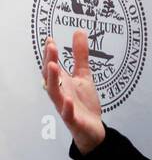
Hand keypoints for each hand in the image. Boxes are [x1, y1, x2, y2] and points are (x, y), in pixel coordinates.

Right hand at [42, 31, 105, 154]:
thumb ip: (80, 55)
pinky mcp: (73, 120)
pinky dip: (67, 107)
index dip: (50, 54)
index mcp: (62, 82)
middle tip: (50, 47)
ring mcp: (65, 107)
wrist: (92, 128)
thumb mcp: (84, 75)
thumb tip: (79, 31)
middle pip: (50, 77)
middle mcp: (60, 93)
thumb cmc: (84, 102)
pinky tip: (69, 99)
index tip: (50, 39)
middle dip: (49, 62)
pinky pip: (67, 114)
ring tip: (53, 66)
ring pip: (54, 94)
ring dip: (52, 80)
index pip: (52, 66)